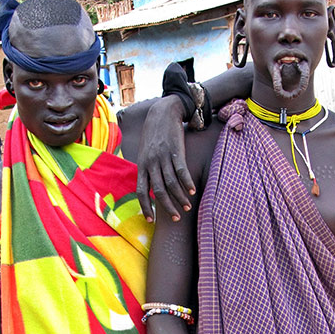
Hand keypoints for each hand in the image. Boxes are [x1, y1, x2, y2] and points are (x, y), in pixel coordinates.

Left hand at [136, 95, 194, 220]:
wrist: (163, 112)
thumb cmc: (154, 135)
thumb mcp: (145, 152)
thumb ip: (146, 169)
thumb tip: (149, 188)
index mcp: (142, 165)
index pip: (141, 192)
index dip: (146, 207)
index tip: (151, 220)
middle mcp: (151, 163)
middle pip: (159, 191)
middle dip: (167, 207)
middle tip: (176, 218)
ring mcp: (163, 157)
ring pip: (171, 184)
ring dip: (180, 198)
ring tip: (187, 207)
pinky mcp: (175, 151)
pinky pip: (181, 171)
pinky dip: (187, 183)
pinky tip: (192, 192)